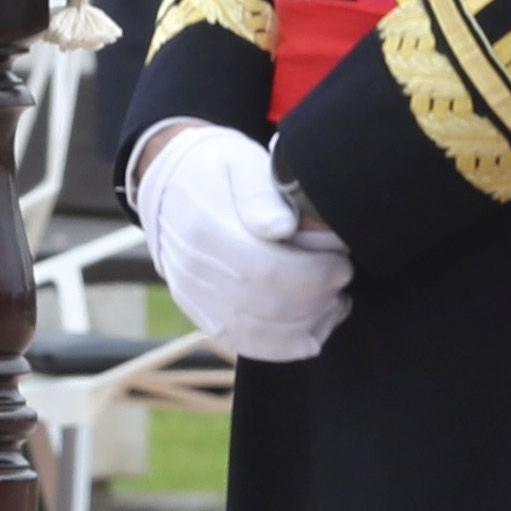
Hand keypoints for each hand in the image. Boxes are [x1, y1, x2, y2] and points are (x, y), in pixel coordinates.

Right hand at [130, 123, 353, 362]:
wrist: (169, 185)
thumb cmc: (217, 171)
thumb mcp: (240, 164)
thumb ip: (262, 195)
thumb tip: (283, 228)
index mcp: (204, 229)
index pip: (267, 270)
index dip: (314, 275)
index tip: (342, 264)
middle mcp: (193, 270)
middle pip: (266, 305)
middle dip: (317, 299)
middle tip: (342, 279)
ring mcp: (194, 296)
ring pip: (258, 333)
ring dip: (307, 325)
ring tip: (332, 302)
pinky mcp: (200, 314)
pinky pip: (243, 344)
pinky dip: (283, 347)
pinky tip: (311, 333)